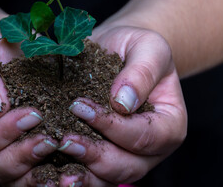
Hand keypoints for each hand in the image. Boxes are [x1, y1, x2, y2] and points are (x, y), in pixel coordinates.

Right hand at [0, 23, 57, 185]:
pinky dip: (41, 178)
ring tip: (58, 153)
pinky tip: (62, 174)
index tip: (32, 115)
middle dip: (20, 155)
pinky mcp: (13, 154)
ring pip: (7, 177)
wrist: (3, 50)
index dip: (0, 132)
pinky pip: (24, 176)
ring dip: (33, 172)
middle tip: (50, 139)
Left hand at [58, 25, 186, 185]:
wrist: (120, 51)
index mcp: (169, 124)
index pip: (145, 136)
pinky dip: (74, 175)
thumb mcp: (148, 48)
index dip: (113, 126)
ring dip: (83, 173)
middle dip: (95, 155)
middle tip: (64, 139)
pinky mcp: (105, 157)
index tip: (80, 107)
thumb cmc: (138, 48)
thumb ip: (142, 72)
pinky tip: (53, 172)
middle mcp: (152, 148)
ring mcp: (128, 156)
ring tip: (57, 160)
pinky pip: (92, 174)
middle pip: (128, 166)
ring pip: (108, 177)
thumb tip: (123, 103)